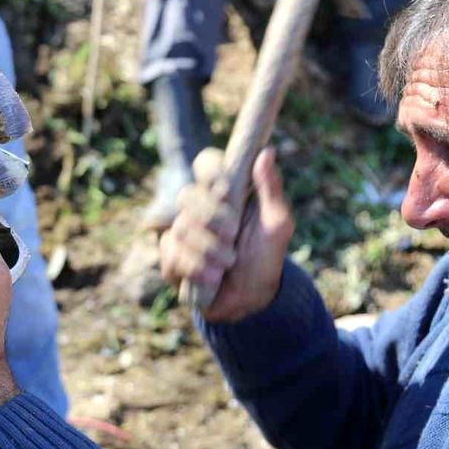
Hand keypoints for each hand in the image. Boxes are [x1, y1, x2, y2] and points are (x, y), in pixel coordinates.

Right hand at [159, 147, 294, 322]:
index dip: (211, 170)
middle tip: (232, 236)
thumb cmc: (266, 255)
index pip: (206, 163)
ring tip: (227, 263)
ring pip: (180, 228)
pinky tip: (213, 277)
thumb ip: (271, 188)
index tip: (225, 187)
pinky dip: (196, 268)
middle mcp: (197, 208)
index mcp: (222, 192)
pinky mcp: (171, 259)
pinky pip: (173, 255)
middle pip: (187, 195)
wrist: (254, 298)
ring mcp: (180, 233)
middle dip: (211, 218)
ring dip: (209, 249)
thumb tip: (267, 151)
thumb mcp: (277, 223)